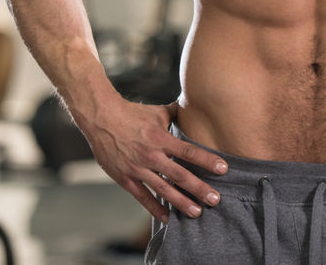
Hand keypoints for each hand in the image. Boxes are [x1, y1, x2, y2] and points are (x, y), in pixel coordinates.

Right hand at [82, 99, 227, 221]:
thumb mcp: (157, 112)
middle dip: (199, 188)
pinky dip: (155, 208)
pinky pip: (142, 197)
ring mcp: (138, 169)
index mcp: (161, 138)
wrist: (101, 118)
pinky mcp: (125, 178)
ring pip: (163, 190)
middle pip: (180, 175)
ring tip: (196, 213)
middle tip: (215, 200)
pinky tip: (168, 218)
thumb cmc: (131, 113)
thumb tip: (194, 106)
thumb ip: (176, 113)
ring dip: (181, 202)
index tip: (224, 169)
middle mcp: (151, 155)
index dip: (207, 160)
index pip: (189, 151)